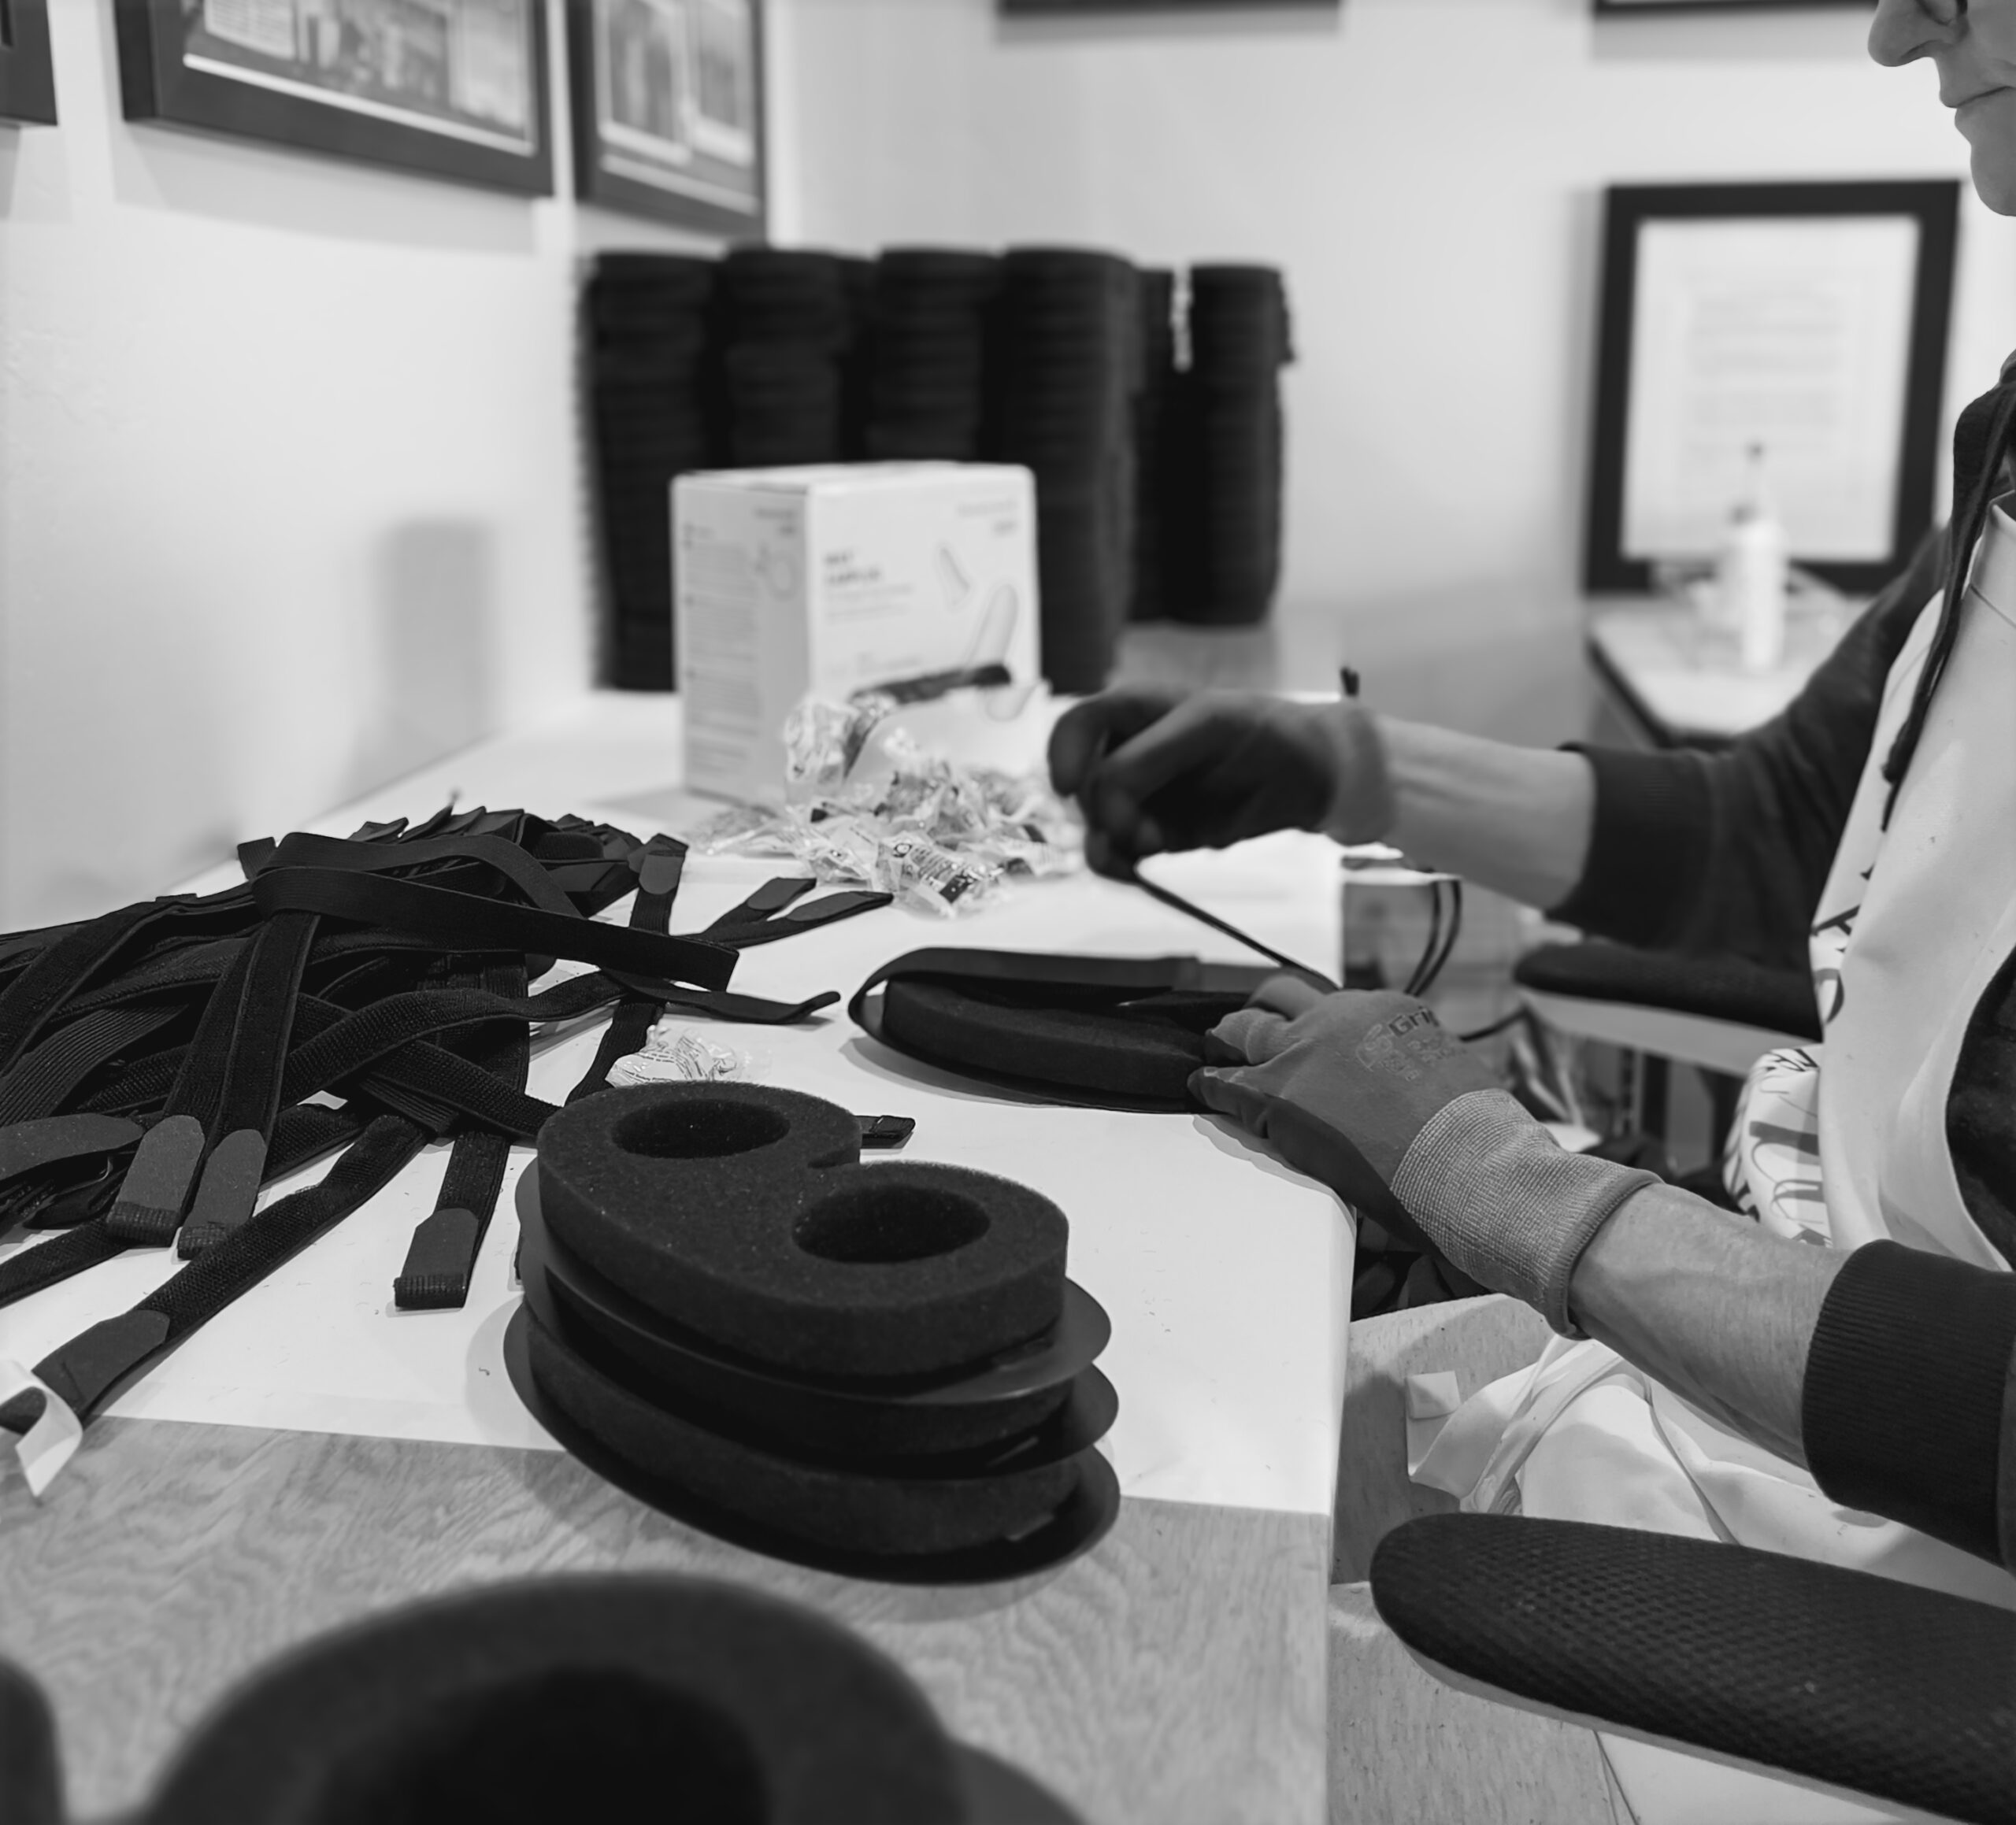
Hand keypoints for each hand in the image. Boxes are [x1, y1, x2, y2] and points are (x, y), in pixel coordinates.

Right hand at [1047, 688, 1390, 878]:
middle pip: (1082, 785)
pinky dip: (1118, 865)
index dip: (1062, 753)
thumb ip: (1149, 758)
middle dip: (1101, 810)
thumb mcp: (1206, 727)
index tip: (1067, 787)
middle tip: (1141, 830)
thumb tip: (1103, 798)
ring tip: (1146, 850)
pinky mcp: (1156, 835)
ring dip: (1108, 843)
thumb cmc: (1263, 731)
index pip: (1077, 726)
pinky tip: (1136, 869)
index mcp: (1134, 711)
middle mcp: (1127, 753)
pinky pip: (1117, 854)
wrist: (1311, 776)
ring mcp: (1140, 797)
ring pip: (1093, 824)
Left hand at [1191, 977, 1656, 1332]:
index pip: (1336, 1005)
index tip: (1311, 1032)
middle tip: (1248, 1027)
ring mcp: (1305, 1051)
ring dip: (1230, 1040)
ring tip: (1216, 1048)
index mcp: (1391, 1011)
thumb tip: (1407, 1089)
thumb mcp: (1451, 1078)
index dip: (1317, 1022)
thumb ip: (1416, 1069)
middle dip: (1265, 1012)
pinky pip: (1228, 1081)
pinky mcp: (1278, 1093)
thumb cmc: (1474, 1139)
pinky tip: (1203, 1086)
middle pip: (1284, 996)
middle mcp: (1343, 1017)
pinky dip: (1212, 1083)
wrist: (1466, 1167)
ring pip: (1247, 1030)